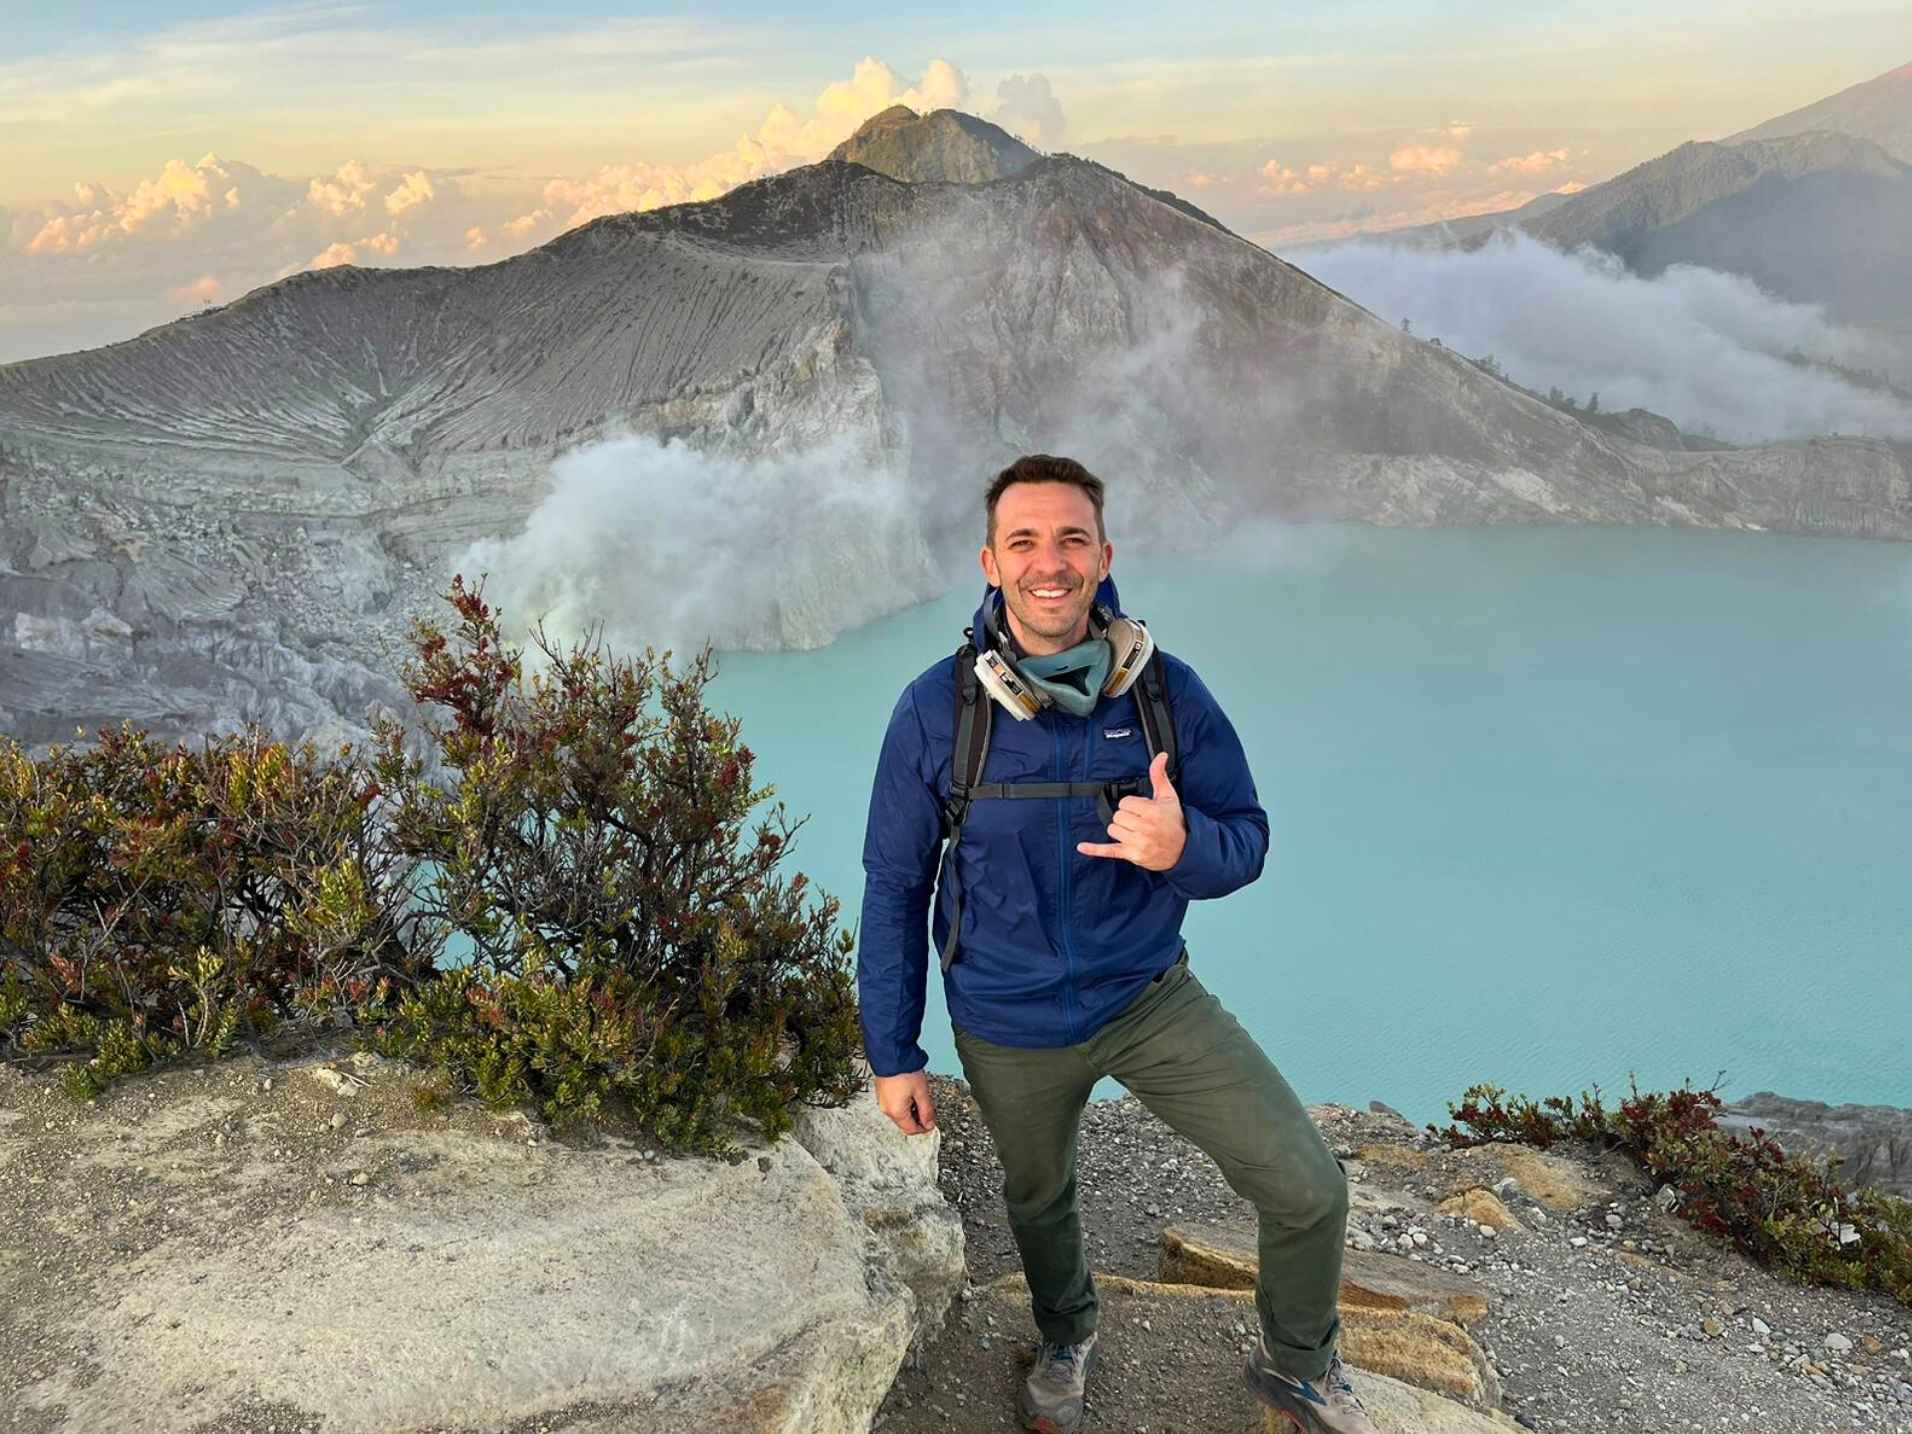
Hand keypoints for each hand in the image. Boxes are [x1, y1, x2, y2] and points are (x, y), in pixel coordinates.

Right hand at [873, 1070, 936, 1135]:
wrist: (891, 1054)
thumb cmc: (905, 1071)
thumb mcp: (921, 1092)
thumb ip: (927, 1111)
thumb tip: (929, 1124)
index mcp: (896, 1112)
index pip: (911, 1130)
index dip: (923, 1128)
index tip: (931, 1122)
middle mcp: (886, 1109)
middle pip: (904, 1123)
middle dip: (917, 1118)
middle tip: (927, 1108)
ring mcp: (882, 1101)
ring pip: (899, 1114)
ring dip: (910, 1110)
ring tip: (919, 1097)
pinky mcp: (882, 1093)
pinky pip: (893, 1104)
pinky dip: (903, 1103)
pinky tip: (910, 1092)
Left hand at [1077, 750, 1185, 870]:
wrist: (1183, 849)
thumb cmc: (1174, 822)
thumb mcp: (1169, 796)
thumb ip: (1159, 775)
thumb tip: (1160, 756)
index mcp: (1152, 812)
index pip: (1125, 802)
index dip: (1132, 804)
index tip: (1142, 809)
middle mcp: (1145, 828)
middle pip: (1117, 816)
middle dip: (1126, 816)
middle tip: (1140, 820)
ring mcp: (1138, 843)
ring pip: (1112, 829)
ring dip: (1121, 829)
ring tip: (1135, 831)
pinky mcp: (1132, 855)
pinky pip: (1109, 851)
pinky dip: (1094, 849)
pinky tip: (1082, 846)